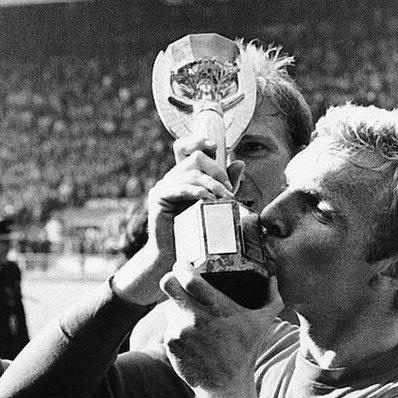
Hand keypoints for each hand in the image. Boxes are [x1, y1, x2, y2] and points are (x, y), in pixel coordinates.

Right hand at [113, 136, 232, 305]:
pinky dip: (197, 192)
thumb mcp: (217, 206)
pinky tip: (208, 200)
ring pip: (191, 172)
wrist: (175, 256)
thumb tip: (240, 163)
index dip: (200, 140)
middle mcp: (172, 177)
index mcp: (184, 176)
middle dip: (217, 172)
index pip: (188, 147)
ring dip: (212, 184)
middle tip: (229, 192)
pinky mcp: (158, 197)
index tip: (215, 146)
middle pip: (196, 157)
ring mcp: (163, 186)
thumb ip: (226, 185)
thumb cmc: (197, 234)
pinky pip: (180, 187)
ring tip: (224, 199)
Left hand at [161, 262, 282, 397]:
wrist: (225, 386)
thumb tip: (273, 278)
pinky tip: (191, 336)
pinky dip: (177, 328)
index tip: (184, 265)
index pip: (188, 278)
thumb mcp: (262, 324)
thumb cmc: (245, 352)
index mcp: (215, 307)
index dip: (181, 267)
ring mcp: (180, 331)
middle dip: (170, 278)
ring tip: (191, 315)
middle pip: (167, 285)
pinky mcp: (170, 343)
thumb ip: (271, 299)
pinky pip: (169, 326)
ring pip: (168, 307)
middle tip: (176, 280)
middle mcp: (194, 317)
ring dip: (177, 307)